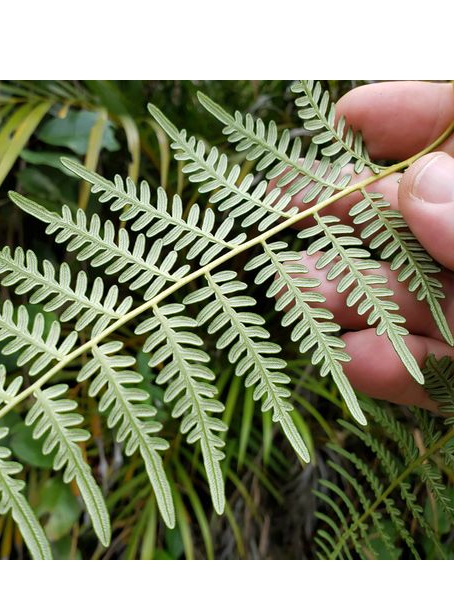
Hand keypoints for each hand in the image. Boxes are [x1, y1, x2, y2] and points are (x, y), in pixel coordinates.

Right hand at [295, 81, 453, 409]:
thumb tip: (420, 186)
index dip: (417, 118)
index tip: (349, 114)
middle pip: (422, 223)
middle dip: (355, 216)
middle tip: (284, 209)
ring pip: (416, 303)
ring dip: (350, 298)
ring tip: (293, 288)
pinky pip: (435, 378)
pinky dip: (392, 373)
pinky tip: (353, 363)